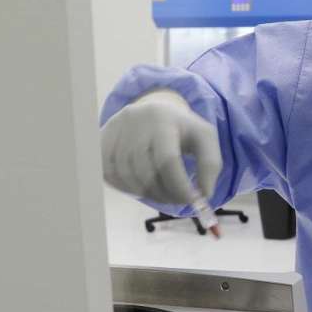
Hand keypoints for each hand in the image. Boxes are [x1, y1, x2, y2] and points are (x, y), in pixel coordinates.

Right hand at [100, 90, 221, 205]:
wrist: (152, 111)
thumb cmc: (182, 129)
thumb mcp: (204, 138)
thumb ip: (210, 165)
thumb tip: (204, 195)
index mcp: (162, 119)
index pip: (167, 160)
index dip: (179, 186)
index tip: (191, 200)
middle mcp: (134, 123)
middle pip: (145, 172)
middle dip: (165, 194)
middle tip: (178, 201)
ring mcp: (114, 133)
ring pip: (127, 177)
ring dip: (148, 194)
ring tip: (164, 194)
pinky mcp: (101, 143)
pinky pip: (110, 176)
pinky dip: (128, 188)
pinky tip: (145, 186)